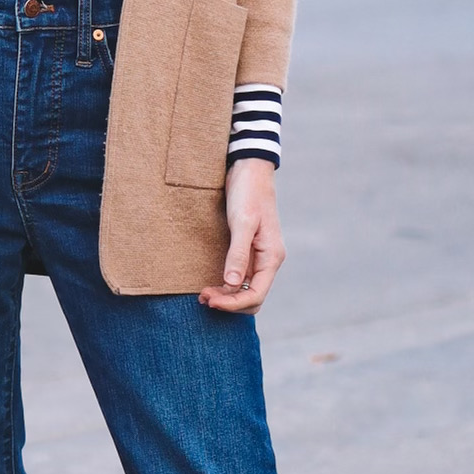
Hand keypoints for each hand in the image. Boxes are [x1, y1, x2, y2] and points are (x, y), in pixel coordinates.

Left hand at [200, 160, 284, 313]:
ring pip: (244, 290)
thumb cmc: (248, 192)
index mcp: (271, 257)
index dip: (233, 304)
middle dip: (228, 303)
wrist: (248, 169)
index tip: (209, 300)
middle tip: (202, 297)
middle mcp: (267, 261)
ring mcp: (258, 257)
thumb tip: (231, 283)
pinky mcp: (247, 251)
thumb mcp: (242, 222)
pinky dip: (225, 285)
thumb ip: (238, 253)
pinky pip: (238, 278)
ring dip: (225, 296)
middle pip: (251, 298)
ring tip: (203, 294)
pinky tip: (210, 283)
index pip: (255, 294)